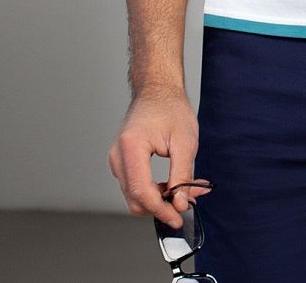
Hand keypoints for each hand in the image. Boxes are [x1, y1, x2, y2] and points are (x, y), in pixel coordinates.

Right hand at [106, 84, 212, 228]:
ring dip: (160, 199)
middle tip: (188, 201)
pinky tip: (174, 184)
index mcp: (131, 148)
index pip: (141, 192)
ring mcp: (117, 159)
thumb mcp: (185, 141)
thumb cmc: (171, 107)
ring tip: (187, 190)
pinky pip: (135, 185)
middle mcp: (118, 156)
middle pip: (135, 199)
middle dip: (162, 206)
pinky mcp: (122, 161)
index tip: (178, 217)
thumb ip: (182, 175)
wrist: (158, 89)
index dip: (161, 209)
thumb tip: (180, 204)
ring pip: (135, 195)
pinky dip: (154, 190)